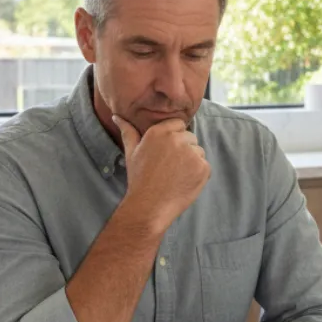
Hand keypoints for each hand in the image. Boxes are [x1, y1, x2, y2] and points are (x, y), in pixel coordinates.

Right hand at [114, 115, 209, 234]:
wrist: (149, 205)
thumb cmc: (139, 179)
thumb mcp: (131, 152)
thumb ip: (127, 131)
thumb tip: (117, 116)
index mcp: (159, 132)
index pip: (178, 124)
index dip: (174, 137)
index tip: (168, 152)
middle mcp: (177, 139)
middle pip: (190, 137)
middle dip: (184, 149)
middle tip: (170, 166)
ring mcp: (192, 153)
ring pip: (199, 151)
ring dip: (192, 161)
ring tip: (176, 175)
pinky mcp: (202, 168)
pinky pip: (205, 165)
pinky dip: (198, 174)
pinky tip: (184, 181)